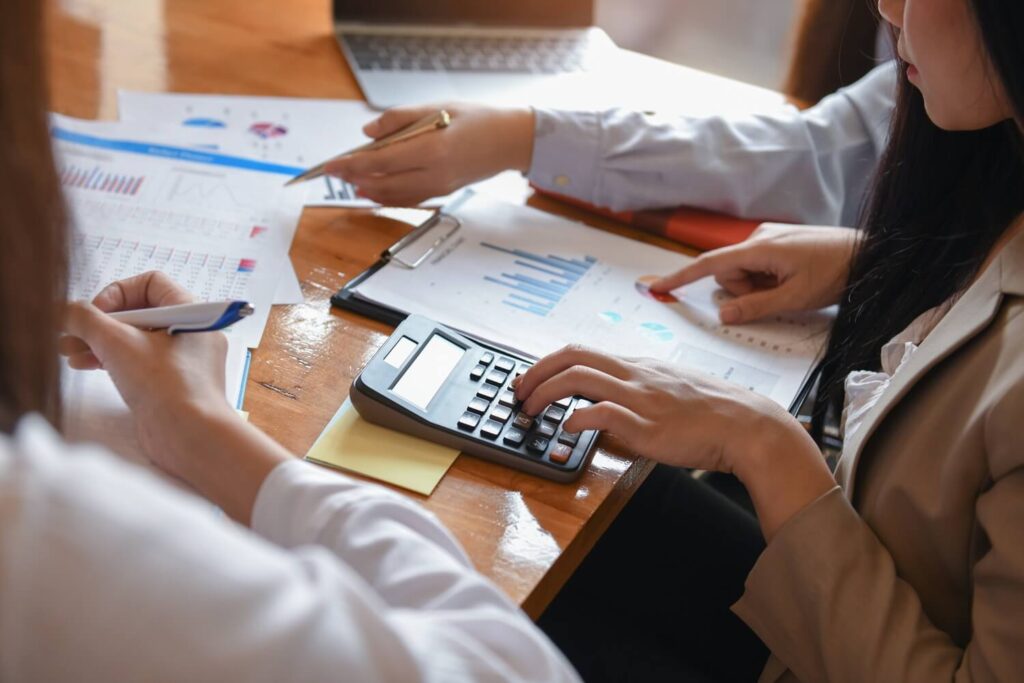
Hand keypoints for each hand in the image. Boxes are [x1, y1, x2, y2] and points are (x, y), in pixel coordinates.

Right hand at [61, 271, 233, 472]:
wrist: (190, 436)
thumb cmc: (166, 386)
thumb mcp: (117, 343)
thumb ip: (85, 319)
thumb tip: (66, 309)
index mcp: (191, 312)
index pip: (150, 283)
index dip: (117, 293)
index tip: (96, 314)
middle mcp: (191, 332)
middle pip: (138, 312)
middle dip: (100, 322)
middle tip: (69, 334)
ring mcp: (183, 360)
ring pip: (135, 339)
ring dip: (99, 341)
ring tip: (68, 351)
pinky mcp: (172, 384)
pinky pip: (140, 362)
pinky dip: (112, 359)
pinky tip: (84, 364)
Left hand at [324, 103, 534, 205]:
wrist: (509, 142)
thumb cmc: (476, 119)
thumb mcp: (437, 107)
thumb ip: (400, 119)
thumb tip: (369, 132)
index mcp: (432, 149)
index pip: (380, 161)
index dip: (351, 164)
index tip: (331, 164)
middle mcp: (434, 174)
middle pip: (382, 182)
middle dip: (354, 178)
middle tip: (333, 171)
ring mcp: (439, 187)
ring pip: (393, 196)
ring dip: (368, 190)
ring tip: (348, 182)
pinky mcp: (442, 193)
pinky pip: (408, 199)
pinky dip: (386, 197)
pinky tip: (373, 191)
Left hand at [514, 345, 835, 538]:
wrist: (748, 426)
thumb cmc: (713, 411)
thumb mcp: (670, 388)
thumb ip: (638, 390)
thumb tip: (609, 404)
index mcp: (638, 365)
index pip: (581, 351)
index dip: (548, 363)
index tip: (530, 378)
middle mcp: (634, 374)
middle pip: (571, 356)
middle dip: (535, 372)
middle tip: (518, 392)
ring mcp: (640, 398)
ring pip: (578, 378)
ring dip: (545, 393)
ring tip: (531, 411)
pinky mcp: (647, 425)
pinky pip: (602, 413)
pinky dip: (577, 419)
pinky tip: (568, 429)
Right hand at [651, 223, 858, 323]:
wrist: (872, 253)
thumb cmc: (837, 272)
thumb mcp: (795, 298)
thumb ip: (755, 307)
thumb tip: (723, 315)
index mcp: (758, 247)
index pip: (708, 264)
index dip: (681, 278)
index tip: (657, 287)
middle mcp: (758, 238)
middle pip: (728, 274)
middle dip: (744, 291)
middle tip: (777, 297)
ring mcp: (769, 239)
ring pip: (744, 273)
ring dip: (759, 288)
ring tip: (791, 288)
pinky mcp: (779, 243)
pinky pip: (759, 267)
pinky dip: (768, 280)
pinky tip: (793, 281)